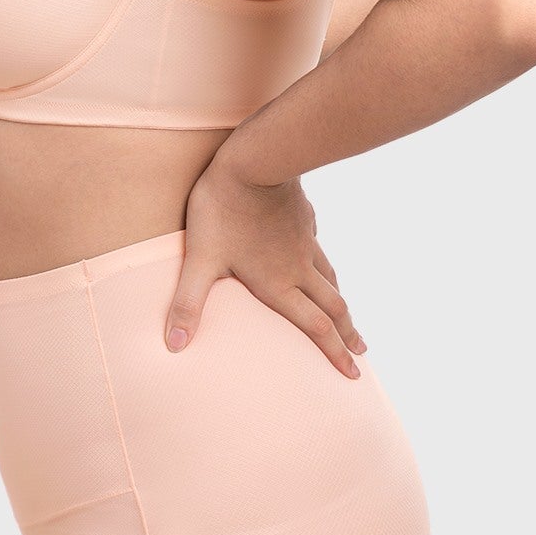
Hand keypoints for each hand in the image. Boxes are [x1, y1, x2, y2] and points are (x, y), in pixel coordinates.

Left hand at [163, 154, 367, 378]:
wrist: (255, 160)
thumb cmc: (223, 211)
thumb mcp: (200, 260)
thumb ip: (188, 304)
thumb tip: (173, 347)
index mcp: (278, 284)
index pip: (314, 327)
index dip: (335, 353)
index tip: (353, 374)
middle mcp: (298, 267)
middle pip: (333, 307)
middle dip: (348, 333)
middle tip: (362, 353)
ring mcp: (304, 240)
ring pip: (330, 277)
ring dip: (341, 300)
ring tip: (348, 313)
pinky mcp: (303, 217)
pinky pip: (317, 244)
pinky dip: (322, 261)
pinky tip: (317, 256)